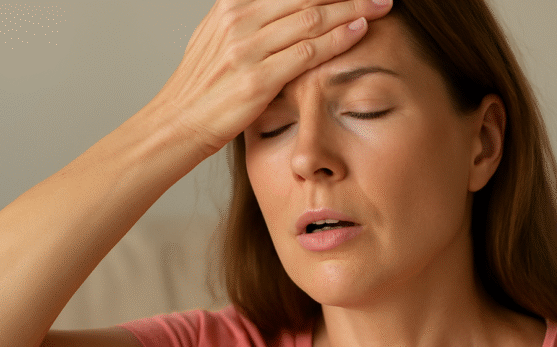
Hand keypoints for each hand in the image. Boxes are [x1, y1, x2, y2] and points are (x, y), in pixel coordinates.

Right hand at [147, 0, 392, 157]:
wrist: (177, 124)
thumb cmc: (202, 87)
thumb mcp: (216, 39)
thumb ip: (247, 20)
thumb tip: (276, 8)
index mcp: (230, 7)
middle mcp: (238, 21)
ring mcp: (247, 50)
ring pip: (311, 18)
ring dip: (352, 9)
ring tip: (379, 4)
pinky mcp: (257, 79)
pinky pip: (307, 52)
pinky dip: (337, 39)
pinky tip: (359, 31)